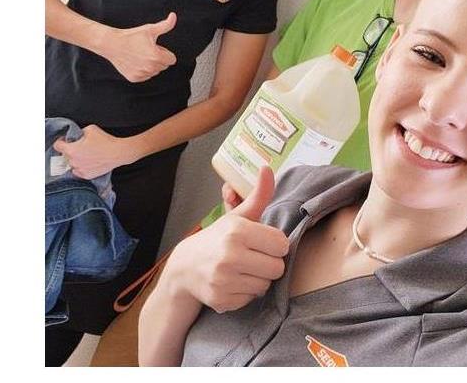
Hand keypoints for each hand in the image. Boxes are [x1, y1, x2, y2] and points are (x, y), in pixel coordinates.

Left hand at [53, 124, 133, 178]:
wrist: (118, 153)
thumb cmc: (106, 141)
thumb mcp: (91, 129)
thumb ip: (80, 132)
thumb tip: (78, 136)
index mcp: (72, 150)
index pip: (57, 146)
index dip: (61, 141)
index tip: (66, 140)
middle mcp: (73, 161)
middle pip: (65, 155)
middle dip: (71, 150)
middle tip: (81, 147)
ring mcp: (80, 170)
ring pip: (72, 164)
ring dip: (76, 159)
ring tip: (87, 155)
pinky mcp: (87, 175)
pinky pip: (79, 171)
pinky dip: (82, 167)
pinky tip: (90, 161)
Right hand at [103, 12, 177, 82]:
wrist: (112, 43)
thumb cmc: (131, 36)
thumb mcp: (150, 29)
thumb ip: (166, 25)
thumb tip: (173, 16)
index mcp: (157, 57)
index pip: (172, 60)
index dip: (164, 52)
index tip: (155, 47)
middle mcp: (150, 68)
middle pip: (164, 66)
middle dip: (159, 58)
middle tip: (146, 50)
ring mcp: (142, 74)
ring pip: (155, 71)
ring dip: (151, 65)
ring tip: (140, 55)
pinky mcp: (134, 78)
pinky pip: (145, 76)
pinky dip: (142, 70)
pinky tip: (135, 61)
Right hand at [164, 167, 288, 313]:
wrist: (184, 267)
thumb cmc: (218, 238)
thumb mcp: (237, 215)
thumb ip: (258, 195)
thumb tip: (267, 168)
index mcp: (237, 231)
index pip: (282, 244)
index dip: (275, 244)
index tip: (263, 242)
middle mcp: (230, 255)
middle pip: (277, 268)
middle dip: (269, 263)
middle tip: (254, 257)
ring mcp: (224, 280)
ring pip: (265, 285)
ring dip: (258, 278)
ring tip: (243, 269)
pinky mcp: (221, 300)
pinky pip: (251, 299)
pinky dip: (245, 292)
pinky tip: (233, 282)